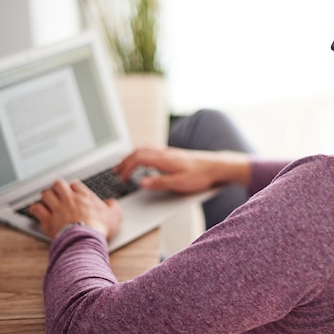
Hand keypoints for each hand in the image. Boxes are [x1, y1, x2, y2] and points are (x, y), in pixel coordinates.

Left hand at [29, 179, 122, 239]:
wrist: (85, 240)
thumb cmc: (99, 229)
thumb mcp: (114, 216)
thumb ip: (113, 206)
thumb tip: (111, 203)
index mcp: (84, 197)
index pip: (75, 184)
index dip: (73, 188)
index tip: (74, 193)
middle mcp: (69, 200)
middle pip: (58, 184)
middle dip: (57, 188)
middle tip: (58, 193)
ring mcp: (57, 209)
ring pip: (46, 194)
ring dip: (46, 197)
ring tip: (47, 200)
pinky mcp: (48, 220)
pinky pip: (37, 209)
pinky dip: (35, 208)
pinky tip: (36, 210)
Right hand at [114, 146, 250, 193]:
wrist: (217, 166)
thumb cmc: (201, 175)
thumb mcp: (179, 184)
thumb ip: (159, 183)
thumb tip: (141, 183)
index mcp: (164, 159)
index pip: (138, 159)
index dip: (126, 168)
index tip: (120, 178)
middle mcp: (165, 153)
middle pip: (138, 152)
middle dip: (124, 161)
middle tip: (115, 171)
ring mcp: (169, 151)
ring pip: (144, 149)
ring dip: (132, 156)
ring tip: (125, 165)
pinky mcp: (174, 153)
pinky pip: (152, 149)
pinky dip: (141, 153)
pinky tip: (144, 159)